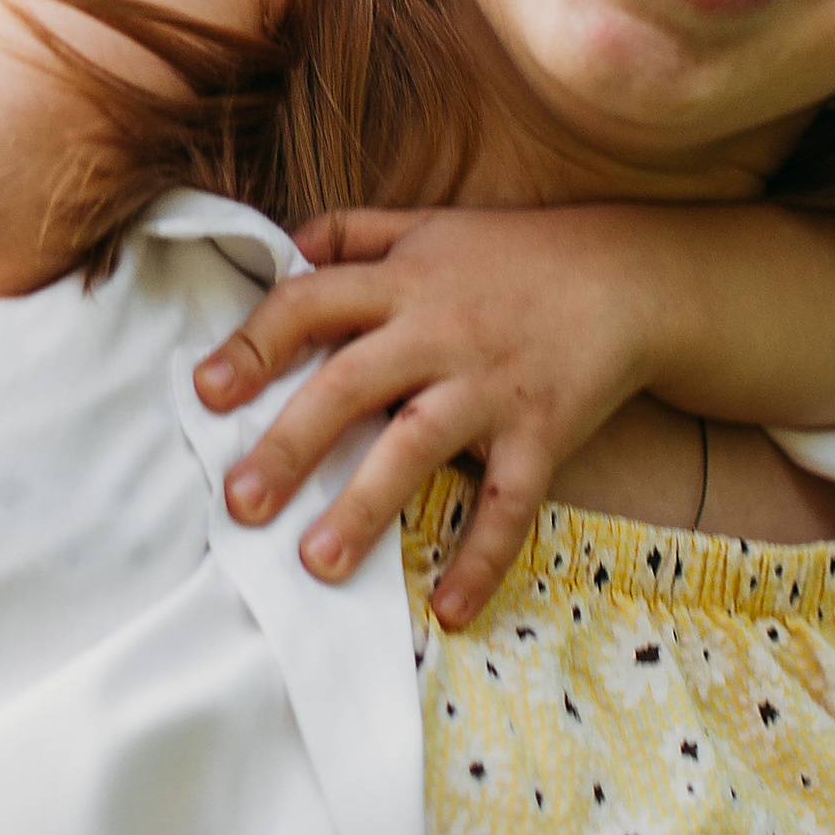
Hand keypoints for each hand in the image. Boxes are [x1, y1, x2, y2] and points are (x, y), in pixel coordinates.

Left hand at [194, 205, 658, 629]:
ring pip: (418, 446)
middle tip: (239, 503)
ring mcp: (491, 386)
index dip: (255, 344)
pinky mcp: (543, 431)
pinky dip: (482, 557)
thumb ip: (354, 232)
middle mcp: (439, 332)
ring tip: (317, 563)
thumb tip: (285, 246)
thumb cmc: (515, 255)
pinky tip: (449, 609)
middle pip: (350, 384)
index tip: (204, 391)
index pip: (312, 303)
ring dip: (365, 506)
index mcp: (402, 281)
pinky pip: (509, 501)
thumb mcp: (430, 224)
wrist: (630, 274)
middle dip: (290, 443)